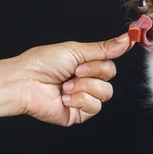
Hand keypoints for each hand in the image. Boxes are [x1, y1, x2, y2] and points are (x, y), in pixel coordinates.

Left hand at [15, 33, 134, 125]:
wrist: (25, 82)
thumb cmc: (42, 64)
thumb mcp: (76, 50)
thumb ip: (104, 48)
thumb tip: (127, 39)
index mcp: (85, 66)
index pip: (110, 65)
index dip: (100, 63)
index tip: (87, 60)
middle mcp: (86, 82)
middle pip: (110, 78)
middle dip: (92, 73)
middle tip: (74, 72)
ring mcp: (83, 99)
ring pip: (106, 93)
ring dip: (85, 87)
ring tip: (66, 86)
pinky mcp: (79, 114)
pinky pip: (95, 107)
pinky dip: (80, 100)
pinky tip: (65, 97)